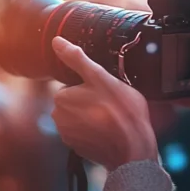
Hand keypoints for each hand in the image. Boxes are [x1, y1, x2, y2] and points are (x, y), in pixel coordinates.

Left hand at [50, 37, 158, 170]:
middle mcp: (59, 118)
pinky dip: (94, 132)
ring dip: (92, 117)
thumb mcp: (101, 77)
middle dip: (90, 102)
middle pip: (75, 101)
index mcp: (61, 98)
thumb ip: (77, 59)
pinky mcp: (77, 149)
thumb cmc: (121, 112)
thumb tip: (57, 41)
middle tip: (111, 104)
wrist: (132, 149)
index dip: (92, 86)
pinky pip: (84, 133)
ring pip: (80, 117)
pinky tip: (109, 132)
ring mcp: (68, 135)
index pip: (74, 85)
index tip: (107, 92)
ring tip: (112, 119)